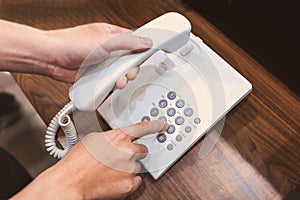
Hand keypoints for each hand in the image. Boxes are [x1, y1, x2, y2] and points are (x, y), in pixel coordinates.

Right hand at [12, 120, 167, 199]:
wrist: (70, 182)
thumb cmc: (76, 162)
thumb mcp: (93, 139)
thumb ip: (110, 138)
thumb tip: (116, 141)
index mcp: (119, 137)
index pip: (143, 128)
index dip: (155, 126)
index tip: (163, 125)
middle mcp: (128, 151)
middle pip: (142, 150)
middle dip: (134, 153)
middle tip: (119, 158)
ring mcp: (130, 168)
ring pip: (137, 166)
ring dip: (128, 167)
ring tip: (111, 170)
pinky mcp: (130, 184)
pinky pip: (136, 180)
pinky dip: (128, 180)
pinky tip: (114, 179)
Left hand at [43, 23, 151, 85]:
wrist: (51, 59)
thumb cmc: (71, 43)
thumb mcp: (105, 40)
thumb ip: (128, 42)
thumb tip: (146, 42)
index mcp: (111, 35)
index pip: (133, 41)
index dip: (142, 48)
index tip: (150, 54)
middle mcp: (108, 49)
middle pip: (128, 60)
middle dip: (131, 68)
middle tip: (130, 72)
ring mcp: (102, 63)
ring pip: (120, 72)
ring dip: (123, 78)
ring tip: (120, 80)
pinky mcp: (96, 75)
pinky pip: (110, 81)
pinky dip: (113, 84)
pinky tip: (112, 85)